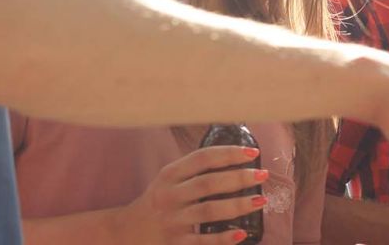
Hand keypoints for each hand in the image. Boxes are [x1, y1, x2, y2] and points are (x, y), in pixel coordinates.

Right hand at [118, 145, 269, 244]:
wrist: (125, 232)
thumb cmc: (158, 201)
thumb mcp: (169, 179)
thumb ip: (195, 169)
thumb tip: (238, 156)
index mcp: (169, 175)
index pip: (202, 158)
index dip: (229, 153)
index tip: (253, 153)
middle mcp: (169, 196)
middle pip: (208, 184)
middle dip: (239, 178)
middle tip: (263, 175)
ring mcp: (171, 221)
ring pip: (208, 211)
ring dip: (237, 206)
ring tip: (261, 201)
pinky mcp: (174, 243)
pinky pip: (202, 241)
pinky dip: (223, 238)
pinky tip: (242, 233)